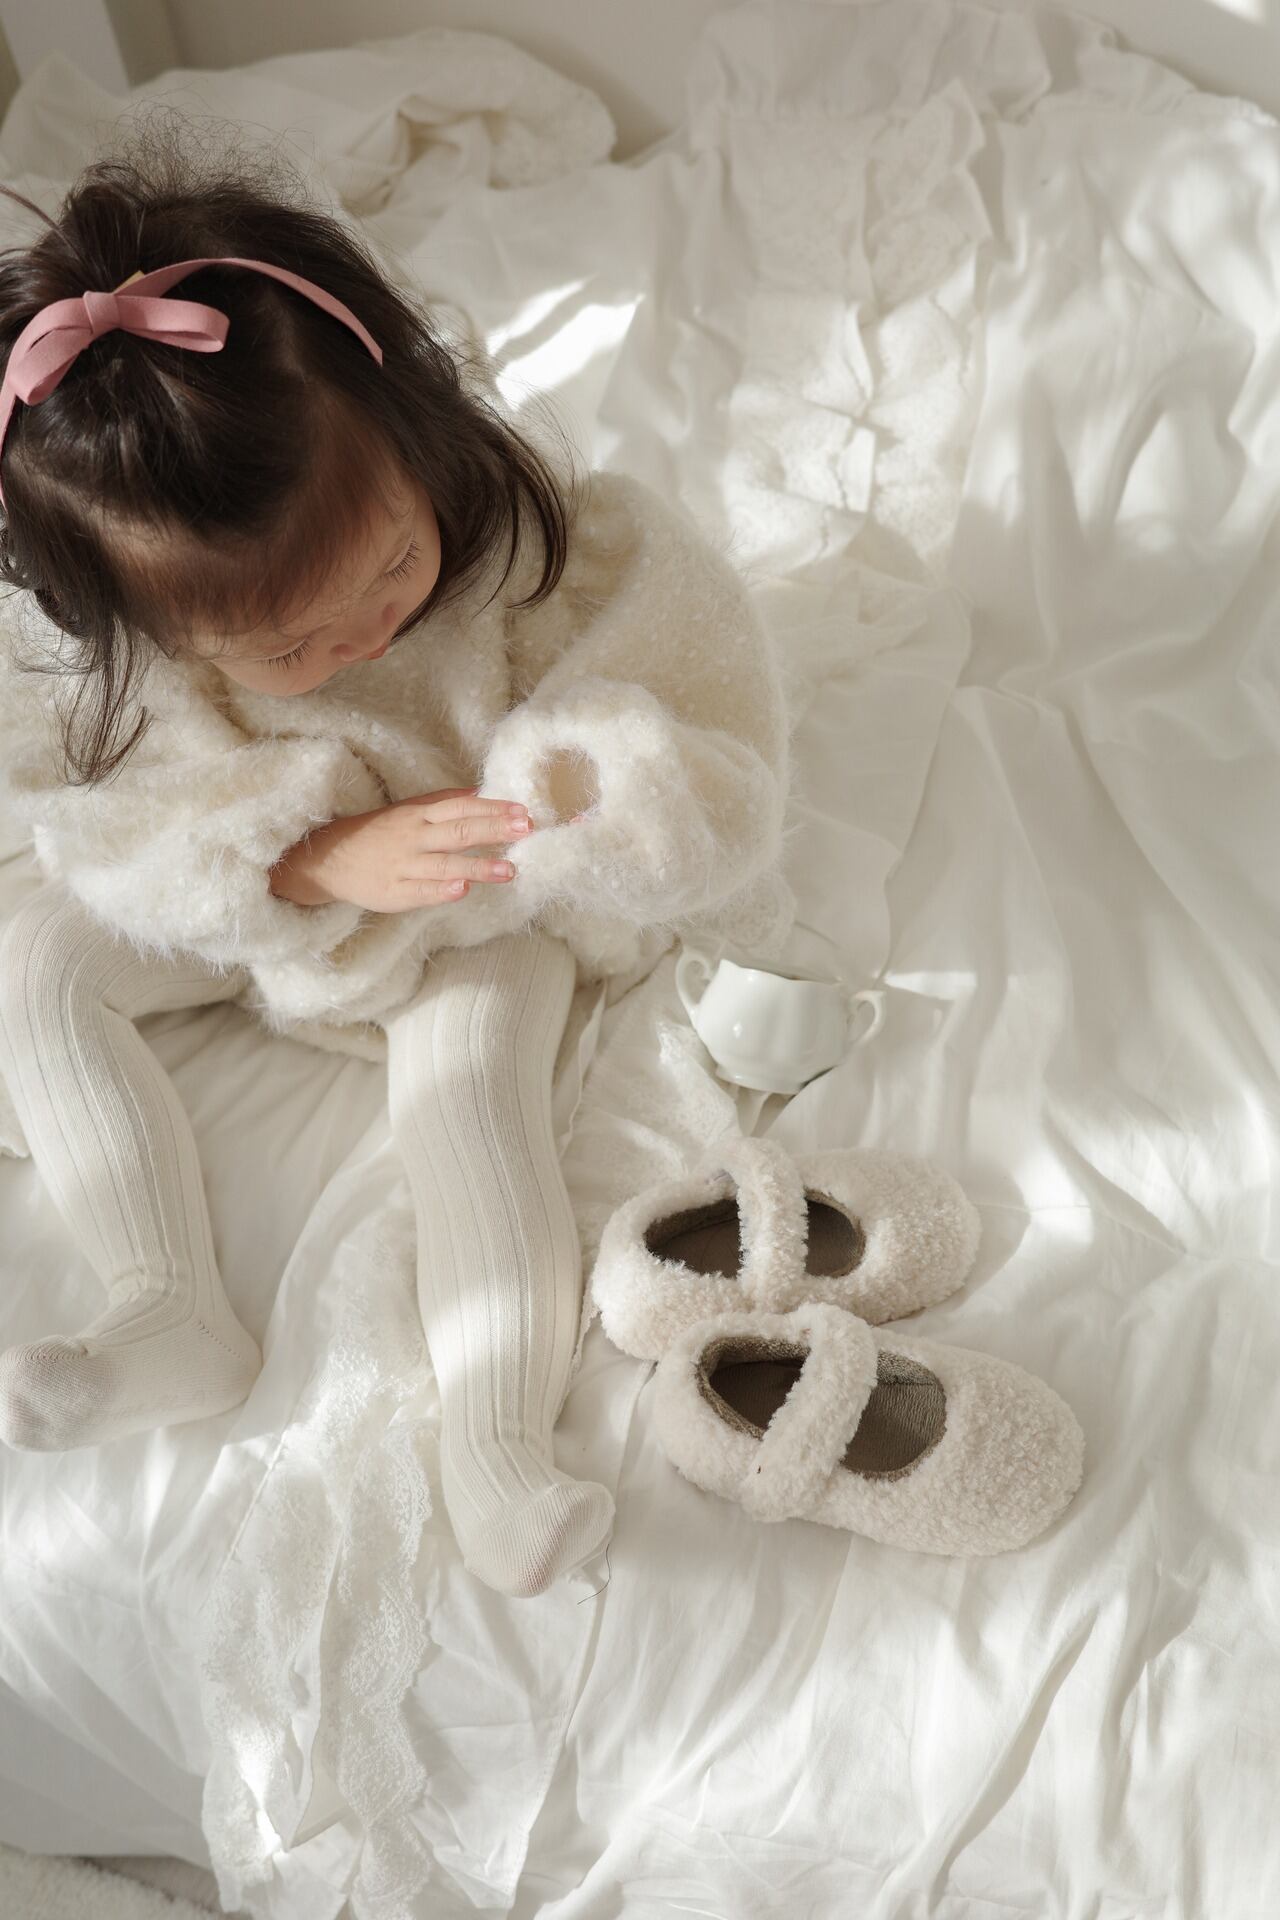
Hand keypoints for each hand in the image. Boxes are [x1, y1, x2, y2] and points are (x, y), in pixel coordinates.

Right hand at [292, 786, 535, 913]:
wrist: (329, 859)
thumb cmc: (376, 833)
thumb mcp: (407, 810)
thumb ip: (443, 802)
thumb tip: (480, 793)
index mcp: (419, 815)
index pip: (461, 808)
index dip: (493, 808)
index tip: (523, 811)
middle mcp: (414, 837)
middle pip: (458, 831)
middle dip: (494, 830)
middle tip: (526, 829)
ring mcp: (404, 866)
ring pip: (445, 865)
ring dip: (478, 867)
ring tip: (509, 870)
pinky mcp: (394, 893)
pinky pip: (420, 891)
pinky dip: (441, 891)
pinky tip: (463, 890)